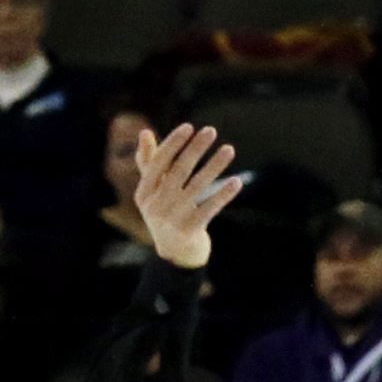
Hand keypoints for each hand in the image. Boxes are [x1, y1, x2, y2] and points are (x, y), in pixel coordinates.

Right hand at [133, 124, 242, 270]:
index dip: (173, 144)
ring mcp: (173, 219)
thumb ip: (149, 162)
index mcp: (144, 192)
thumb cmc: (164, 212)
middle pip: (178, 171)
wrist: (174, 253)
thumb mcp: (152, 191)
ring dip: (214, 166)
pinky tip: (237, 182)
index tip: (189, 127)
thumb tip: (145, 132)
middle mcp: (156, 205)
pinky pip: (210, 208)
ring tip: (229, 149)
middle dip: (195, 149)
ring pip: (197, 187)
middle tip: (211, 130)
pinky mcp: (191, 230)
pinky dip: (223, 195)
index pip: (158, 163)